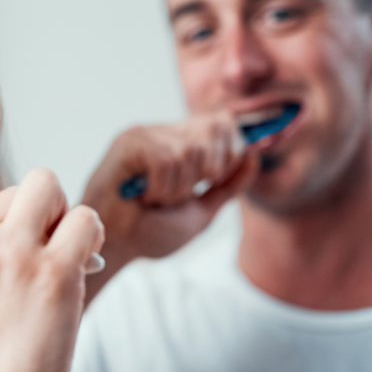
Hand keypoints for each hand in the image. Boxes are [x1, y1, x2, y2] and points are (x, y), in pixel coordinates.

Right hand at [0, 169, 103, 371]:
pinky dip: (89, 235)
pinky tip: (79, 263)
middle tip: (31, 261)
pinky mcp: (55, 272)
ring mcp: (13, 253)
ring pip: (47, 188)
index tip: (0, 261)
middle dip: (27, 220)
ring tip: (55, 254)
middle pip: (13, 191)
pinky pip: (84, 219)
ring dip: (57, 216)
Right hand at [81, 111, 259, 300]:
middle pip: (215, 129)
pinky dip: (161, 188)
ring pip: (191, 150)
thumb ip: (229, 185)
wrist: (117, 247)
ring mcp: (147, 135)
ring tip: (156, 200)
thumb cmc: (151, 231)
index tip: (216, 180)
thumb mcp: (202, 210)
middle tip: (180, 196)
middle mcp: (165, 133)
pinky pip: (167, 160)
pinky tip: (143, 197)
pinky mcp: (130, 143)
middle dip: (208, 172)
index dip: (233, 149)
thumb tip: (254, 155)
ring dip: (179, 189)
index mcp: (182, 143)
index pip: (224, 124)